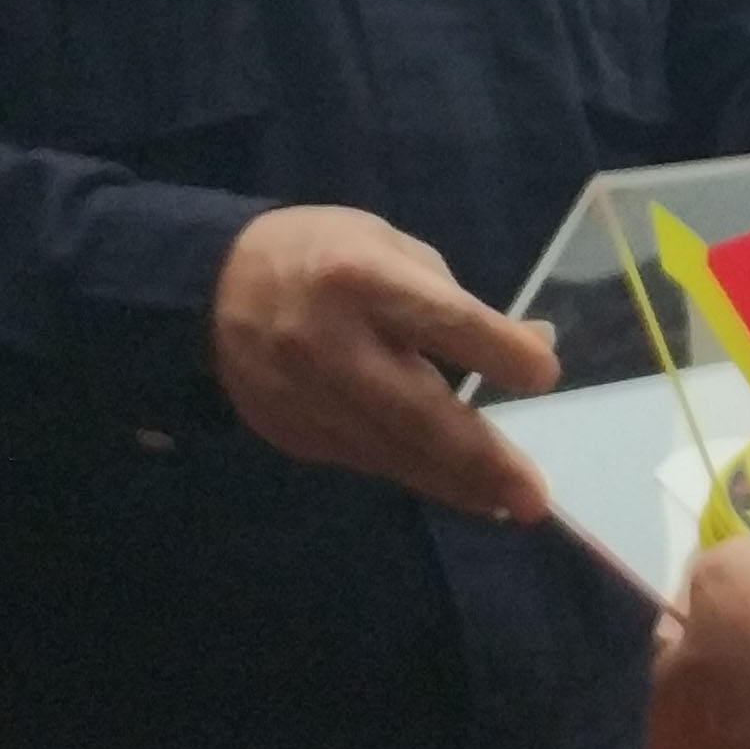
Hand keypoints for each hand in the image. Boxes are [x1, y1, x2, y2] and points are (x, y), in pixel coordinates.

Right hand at [211, 205, 558, 522]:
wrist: (204, 290)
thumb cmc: (318, 253)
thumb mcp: (387, 246)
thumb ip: (456, 300)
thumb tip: (532, 346)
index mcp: (359, 278)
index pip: (443, 321)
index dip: (498, 351)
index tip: (545, 376)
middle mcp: (329, 345)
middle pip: (418, 411)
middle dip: (481, 458)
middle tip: (533, 497)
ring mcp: (305, 398)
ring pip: (393, 452)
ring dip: (455, 482)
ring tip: (508, 502)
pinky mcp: (292, 434)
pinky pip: (366, 459)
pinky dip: (413, 471)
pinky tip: (453, 484)